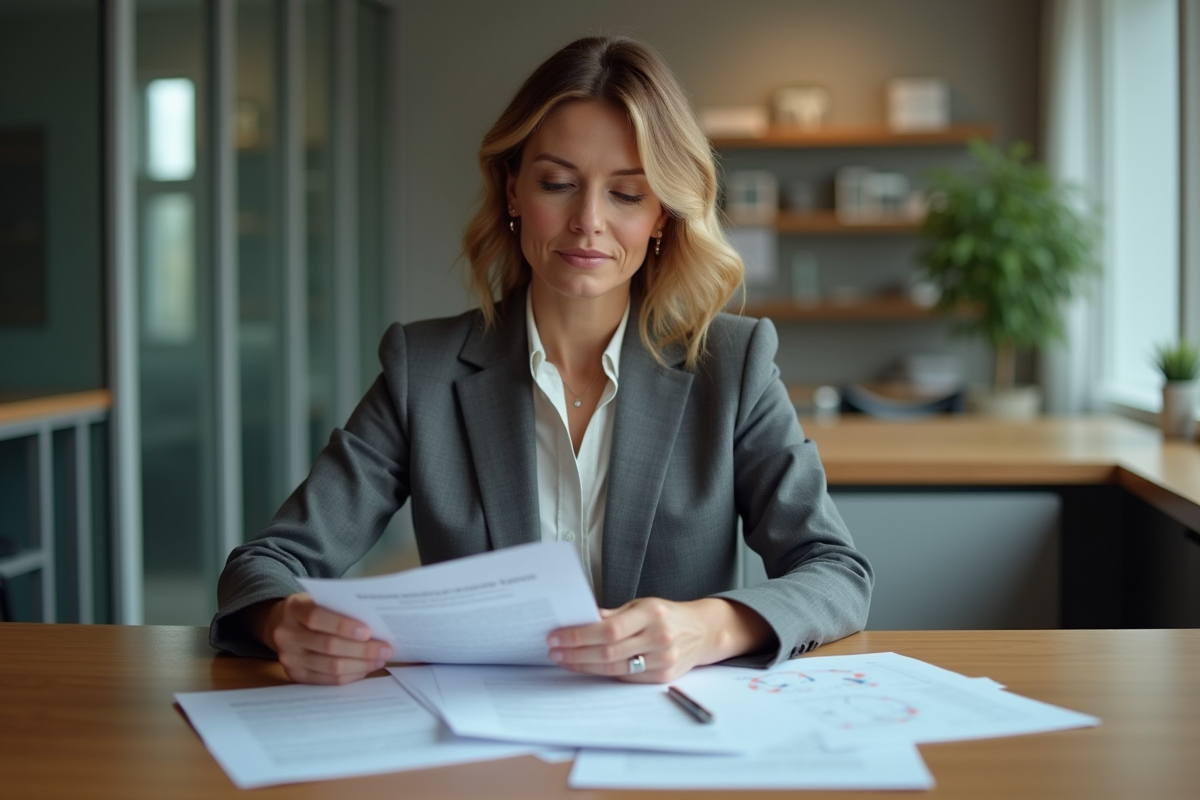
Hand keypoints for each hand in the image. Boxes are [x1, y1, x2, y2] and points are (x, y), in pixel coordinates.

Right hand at [251, 593, 393, 684]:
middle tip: (385, 649)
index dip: (343, 626)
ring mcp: (289, 658)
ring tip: (379, 659)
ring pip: (331, 666)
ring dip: (361, 664)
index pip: (317, 618)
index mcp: (293, 609)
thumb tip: (376, 625)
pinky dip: (350, 675)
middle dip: (362, 649)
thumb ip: (340, 607)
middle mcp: (286, 635)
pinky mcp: (294, 675)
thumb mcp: (319, 599)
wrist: (279, 624)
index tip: (368, 631)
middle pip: (328, 646)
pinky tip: (365, 668)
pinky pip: (328, 680)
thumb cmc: (310, 609)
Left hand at [546, 597, 772, 682]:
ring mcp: (662, 660)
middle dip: (575, 653)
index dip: (579, 635)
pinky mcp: (663, 677)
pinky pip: (625, 678)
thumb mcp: (642, 604)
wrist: (703, 631)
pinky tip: (586, 667)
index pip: (608, 629)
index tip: (557, 636)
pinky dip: (602, 673)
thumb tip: (581, 619)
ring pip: (614, 668)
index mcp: (651, 613)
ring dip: (584, 665)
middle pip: (608, 651)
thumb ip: (613, 613)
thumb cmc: (668, 615)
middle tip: (554, 650)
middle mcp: (658, 637)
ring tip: (564, 659)